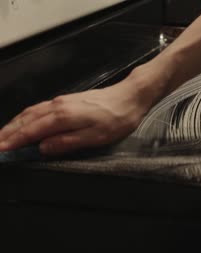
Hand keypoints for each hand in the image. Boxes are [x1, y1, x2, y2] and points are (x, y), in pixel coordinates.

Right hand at [0, 74, 155, 154]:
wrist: (131, 96)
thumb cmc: (117, 118)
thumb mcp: (95, 137)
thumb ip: (67, 143)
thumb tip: (43, 148)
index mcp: (63, 116)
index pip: (31, 131)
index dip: (14, 142)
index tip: (1, 151)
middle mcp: (58, 106)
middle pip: (26, 120)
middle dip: (8, 133)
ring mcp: (62, 101)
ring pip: (31, 113)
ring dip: (15, 124)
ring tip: (5, 136)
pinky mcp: (68, 100)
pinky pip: (40, 108)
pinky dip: (27, 117)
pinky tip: (26, 122)